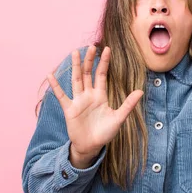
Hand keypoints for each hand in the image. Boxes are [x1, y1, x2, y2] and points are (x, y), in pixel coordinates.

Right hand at [46, 45, 143, 167]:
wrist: (91, 146)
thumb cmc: (105, 133)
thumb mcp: (118, 118)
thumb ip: (128, 104)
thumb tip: (141, 91)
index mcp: (101, 95)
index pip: (102, 75)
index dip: (104, 62)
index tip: (107, 49)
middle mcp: (89, 95)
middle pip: (88, 73)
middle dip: (89, 60)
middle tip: (91, 46)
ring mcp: (78, 101)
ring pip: (76, 80)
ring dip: (75, 66)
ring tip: (74, 52)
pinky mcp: (69, 109)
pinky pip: (61, 96)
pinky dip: (56, 86)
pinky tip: (50, 75)